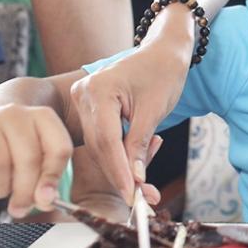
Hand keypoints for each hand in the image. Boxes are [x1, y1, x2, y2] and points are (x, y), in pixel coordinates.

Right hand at [0, 104, 74, 217]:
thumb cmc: (20, 142)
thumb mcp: (42, 152)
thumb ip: (49, 177)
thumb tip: (45, 201)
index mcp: (43, 116)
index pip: (58, 149)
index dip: (53, 178)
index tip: (45, 199)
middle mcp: (15, 114)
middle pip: (28, 159)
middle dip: (26, 192)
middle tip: (21, 206)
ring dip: (0, 188)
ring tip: (1, 186)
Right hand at [68, 43, 188, 204]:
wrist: (164, 50)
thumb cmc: (164, 72)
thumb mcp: (154, 111)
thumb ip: (140, 146)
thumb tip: (135, 181)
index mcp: (98, 90)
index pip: (106, 140)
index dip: (119, 171)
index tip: (131, 195)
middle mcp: (84, 94)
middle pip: (99, 146)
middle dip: (121, 173)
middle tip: (141, 197)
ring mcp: (84, 100)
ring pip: (99, 146)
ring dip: (120, 166)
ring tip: (142, 185)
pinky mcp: (90, 107)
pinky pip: (102, 137)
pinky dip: (119, 152)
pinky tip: (137, 161)